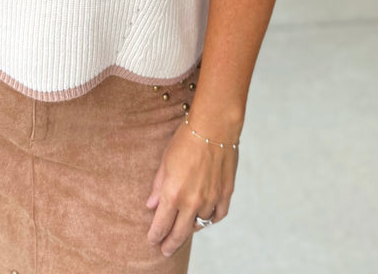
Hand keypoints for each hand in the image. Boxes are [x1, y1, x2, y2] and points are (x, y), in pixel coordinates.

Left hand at [145, 120, 237, 256]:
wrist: (214, 127)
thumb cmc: (186, 139)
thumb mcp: (164, 162)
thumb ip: (158, 186)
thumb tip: (151, 205)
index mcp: (173, 194)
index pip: (161, 224)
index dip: (155, 235)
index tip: (152, 241)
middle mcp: (192, 202)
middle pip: (180, 233)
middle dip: (170, 243)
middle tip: (165, 250)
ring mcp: (211, 199)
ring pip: (200, 224)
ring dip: (190, 227)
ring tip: (184, 228)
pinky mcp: (226, 193)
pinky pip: (217, 215)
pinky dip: (211, 219)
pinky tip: (205, 218)